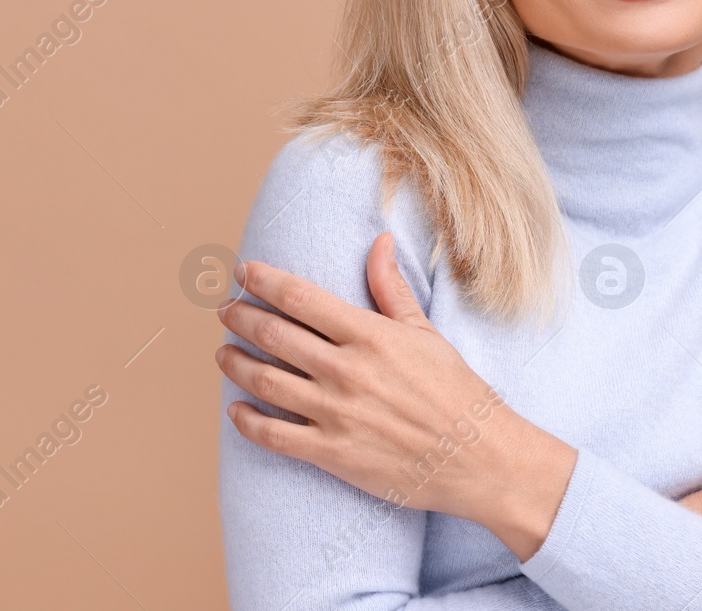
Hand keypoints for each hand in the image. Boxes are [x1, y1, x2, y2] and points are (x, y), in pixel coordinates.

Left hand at [215, 232, 578, 560]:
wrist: (478, 458)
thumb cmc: (456, 392)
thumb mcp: (425, 333)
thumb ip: (392, 288)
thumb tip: (379, 241)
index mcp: (369, 336)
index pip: (301, 298)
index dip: (264, 281)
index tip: (244, 272)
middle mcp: (347, 371)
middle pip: (274, 335)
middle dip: (240, 318)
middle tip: (225, 310)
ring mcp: (336, 415)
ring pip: (265, 383)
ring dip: (236, 365)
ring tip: (223, 354)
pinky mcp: (332, 454)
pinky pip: (274, 436)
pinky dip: (247, 422)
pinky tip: (236, 410)